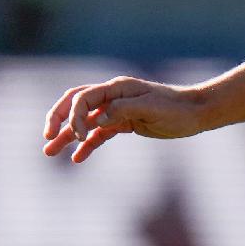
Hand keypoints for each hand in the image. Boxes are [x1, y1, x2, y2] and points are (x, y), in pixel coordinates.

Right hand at [42, 76, 210, 163]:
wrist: (197, 113)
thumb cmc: (177, 108)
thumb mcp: (151, 108)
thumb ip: (123, 110)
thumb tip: (97, 118)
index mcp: (118, 87)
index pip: (83, 97)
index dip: (73, 115)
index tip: (76, 136)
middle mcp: (114, 96)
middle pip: (76, 103)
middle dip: (59, 118)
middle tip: (47, 136)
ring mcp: (118, 110)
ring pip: (85, 121)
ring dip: (67, 135)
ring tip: (49, 152)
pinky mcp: (124, 123)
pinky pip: (99, 133)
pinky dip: (87, 145)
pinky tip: (77, 158)